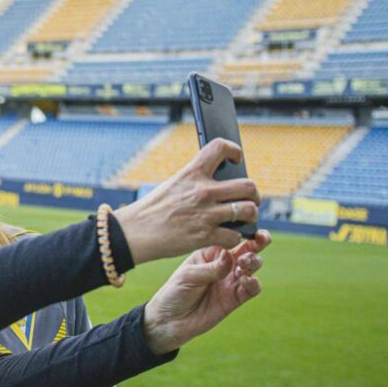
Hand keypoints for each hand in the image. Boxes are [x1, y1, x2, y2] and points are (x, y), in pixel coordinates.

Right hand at [113, 139, 260, 264]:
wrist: (133, 233)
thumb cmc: (151, 210)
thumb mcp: (172, 185)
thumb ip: (195, 181)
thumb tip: (217, 182)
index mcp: (192, 174)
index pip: (220, 148)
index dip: (234, 151)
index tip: (235, 159)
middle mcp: (202, 191)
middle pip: (248, 185)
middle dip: (253, 194)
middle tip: (248, 200)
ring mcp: (205, 214)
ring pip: (248, 210)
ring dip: (250, 216)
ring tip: (244, 219)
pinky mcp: (204, 236)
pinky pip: (235, 236)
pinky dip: (234, 238)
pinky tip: (226, 237)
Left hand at [142, 230, 270, 354]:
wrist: (169, 321)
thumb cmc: (174, 292)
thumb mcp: (188, 276)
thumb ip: (211, 268)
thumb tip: (230, 255)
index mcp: (211, 252)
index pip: (230, 237)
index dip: (243, 231)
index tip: (251, 228)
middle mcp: (224, 264)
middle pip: (248, 249)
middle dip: (258, 242)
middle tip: (258, 241)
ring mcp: (231, 281)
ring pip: (253, 266)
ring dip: (254, 261)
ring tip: (244, 263)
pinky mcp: (235, 299)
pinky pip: (252, 289)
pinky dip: (254, 283)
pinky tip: (247, 280)